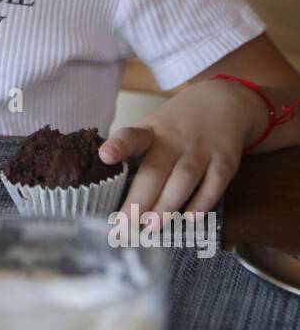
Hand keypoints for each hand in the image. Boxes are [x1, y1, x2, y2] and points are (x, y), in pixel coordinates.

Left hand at [97, 80, 254, 216]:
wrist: (222, 102)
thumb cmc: (176, 126)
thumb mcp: (151, 130)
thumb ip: (133, 155)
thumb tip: (110, 192)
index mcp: (150, 132)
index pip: (131, 137)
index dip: (118, 146)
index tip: (105, 156)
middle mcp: (175, 139)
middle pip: (155, 169)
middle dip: (139, 200)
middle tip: (125, 225)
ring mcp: (201, 149)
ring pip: (183, 179)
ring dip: (167, 205)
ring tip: (151, 227)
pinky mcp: (225, 161)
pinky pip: (214, 184)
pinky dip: (203, 202)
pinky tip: (190, 218)